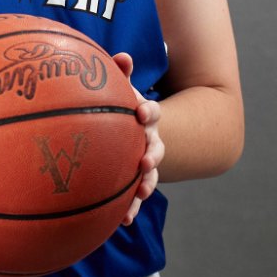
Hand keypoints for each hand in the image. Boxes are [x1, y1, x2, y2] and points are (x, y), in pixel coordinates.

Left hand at [113, 52, 164, 226]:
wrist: (131, 127)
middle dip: (153, 153)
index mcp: (145, 116)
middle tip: (145, 160)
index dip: (149, 111)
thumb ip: (120, 73)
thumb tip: (123, 56)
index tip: (141, 112)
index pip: (153, 112)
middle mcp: (150, 139)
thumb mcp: (119, 88)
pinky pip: (134, 196)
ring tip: (142, 192)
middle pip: (157, 146)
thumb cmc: (119, 103)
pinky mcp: (135, 180)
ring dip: (147, 182)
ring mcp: (145, 160)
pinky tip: (124, 220)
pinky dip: (132, 207)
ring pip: (151, 174)